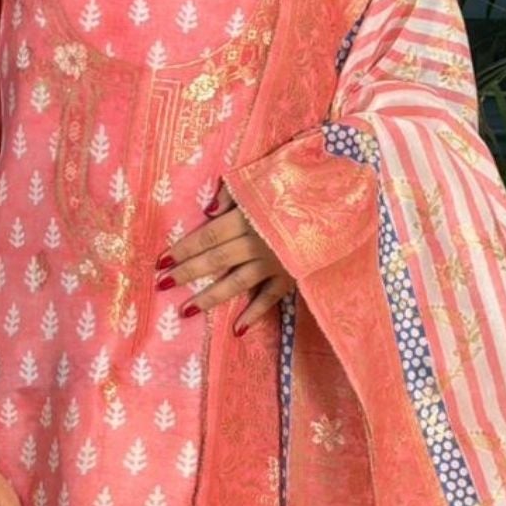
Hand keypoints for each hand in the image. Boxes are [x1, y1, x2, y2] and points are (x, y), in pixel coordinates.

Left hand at [160, 182, 293, 332]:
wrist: (343, 200)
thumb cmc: (301, 183)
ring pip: (237, 282)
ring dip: (210, 297)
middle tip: (163, 285)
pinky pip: (271, 297)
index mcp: (249, 216)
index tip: (162, 259)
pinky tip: (237, 329)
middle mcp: (259, 241)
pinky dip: (254, 313)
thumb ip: (233, 193)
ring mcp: (276, 262)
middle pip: (216, 259)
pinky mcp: (294, 275)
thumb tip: (207, 212)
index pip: (208, 235)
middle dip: (188, 272)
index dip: (184, 247)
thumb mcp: (266, 176)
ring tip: (186, 311)